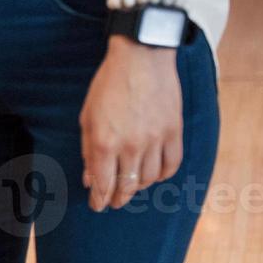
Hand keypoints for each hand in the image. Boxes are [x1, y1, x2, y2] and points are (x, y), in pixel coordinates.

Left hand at [78, 36, 182, 211]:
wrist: (142, 56)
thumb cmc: (108, 85)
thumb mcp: (88, 118)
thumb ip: (88, 151)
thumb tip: (90, 179)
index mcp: (105, 143)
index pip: (103, 184)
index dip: (100, 200)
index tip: (98, 205)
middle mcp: (131, 145)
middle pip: (127, 186)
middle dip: (118, 198)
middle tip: (114, 202)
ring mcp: (155, 138)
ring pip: (150, 178)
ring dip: (139, 187)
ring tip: (132, 186)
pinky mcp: (174, 130)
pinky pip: (172, 163)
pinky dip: (164, 174)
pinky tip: (155, 174)